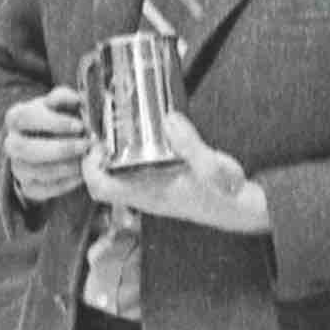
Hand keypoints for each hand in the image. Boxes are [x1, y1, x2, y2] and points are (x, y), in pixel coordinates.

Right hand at [3, 85, 91, 203]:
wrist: (49, 142)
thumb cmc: (57, 119)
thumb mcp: (59, 103)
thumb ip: (65, 98)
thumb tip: (76, 99)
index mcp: (16, 117)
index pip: (26, 117)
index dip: (53, 122)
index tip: (79, 125)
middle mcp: (12, 143)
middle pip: (25, 148)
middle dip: (59, 148)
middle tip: (86, 145)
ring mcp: (17, 167)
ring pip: (35, 171)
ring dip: (65, 167)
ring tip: (87, 160)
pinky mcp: (27, 187)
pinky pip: (42, 191)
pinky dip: (64, 184)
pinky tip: (81, 175)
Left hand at [81, 112, 267, 233]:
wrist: (239, 209)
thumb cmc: (225, 194)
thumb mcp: (212, 167)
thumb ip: (191, 145)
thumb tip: (170, 120)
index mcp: (149, 195)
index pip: (102, 189)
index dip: (91, 167)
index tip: (98, 144)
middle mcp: (144, 196)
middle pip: (102, 182)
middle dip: (96, 157)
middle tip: (105, 132)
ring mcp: (150, 192)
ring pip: (116, 177)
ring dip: (110, 156)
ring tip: (117, 130)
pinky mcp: (159, 185)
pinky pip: (132, 173)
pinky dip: (128, 156)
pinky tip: (141, 138)